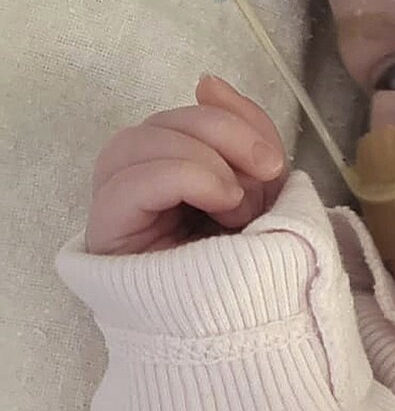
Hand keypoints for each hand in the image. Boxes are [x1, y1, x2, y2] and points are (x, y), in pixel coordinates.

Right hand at [87, 75, 287, 254]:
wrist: (257, 330)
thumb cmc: (256, 262)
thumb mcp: (264, 186)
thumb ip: (243, 129)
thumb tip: (206, 80)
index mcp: (176, 173)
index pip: (183, 117)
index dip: (229, 120)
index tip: (270, 158)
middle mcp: (137, 188)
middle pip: (157, 122)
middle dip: (221, 135)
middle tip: (264, 172)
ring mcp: (118, 211)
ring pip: (134, 141)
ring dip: (202, 160)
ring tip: (235, 204)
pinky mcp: (107, 236)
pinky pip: (127, 181)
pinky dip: (184, 177)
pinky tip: (218, 205)